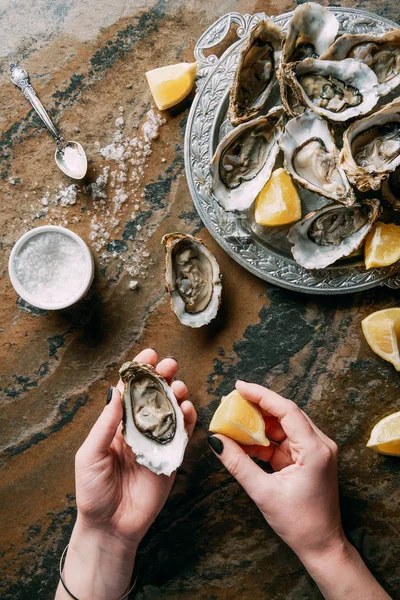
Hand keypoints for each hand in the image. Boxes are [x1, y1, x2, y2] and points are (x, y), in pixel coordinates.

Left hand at [56, 348, 195, 599]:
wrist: (111, 527)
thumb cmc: (93, 492)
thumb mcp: (90, 455)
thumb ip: (106, 425)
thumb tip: (116, 393)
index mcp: (116, 425)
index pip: (129, 392)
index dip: (139, 372)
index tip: (149, 355)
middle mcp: (138, 429)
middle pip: (154, 396)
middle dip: (163, 377)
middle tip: (170, 365)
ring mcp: (156, 443)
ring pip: (171, 411)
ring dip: (177, 394)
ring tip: (179, 386)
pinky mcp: (172, 458)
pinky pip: (183, 434)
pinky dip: (189, 419)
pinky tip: (188, 408)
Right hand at [209, 380, 341, 560]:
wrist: (322, 547)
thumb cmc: (300, 523)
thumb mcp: (263, 493)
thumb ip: (238, 463)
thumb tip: (216, 441)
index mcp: (315, 449)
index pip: (287, 410)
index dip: (261, 395)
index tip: (239, 386)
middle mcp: (319, 444)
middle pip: (285, 414)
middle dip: (257, 407)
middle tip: (231, 401)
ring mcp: (315, 451)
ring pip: (283, 426)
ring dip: (259, 424)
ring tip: (233, 420)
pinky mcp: (308, 458)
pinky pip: (283, 441)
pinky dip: (264, 440)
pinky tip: (244, 440)